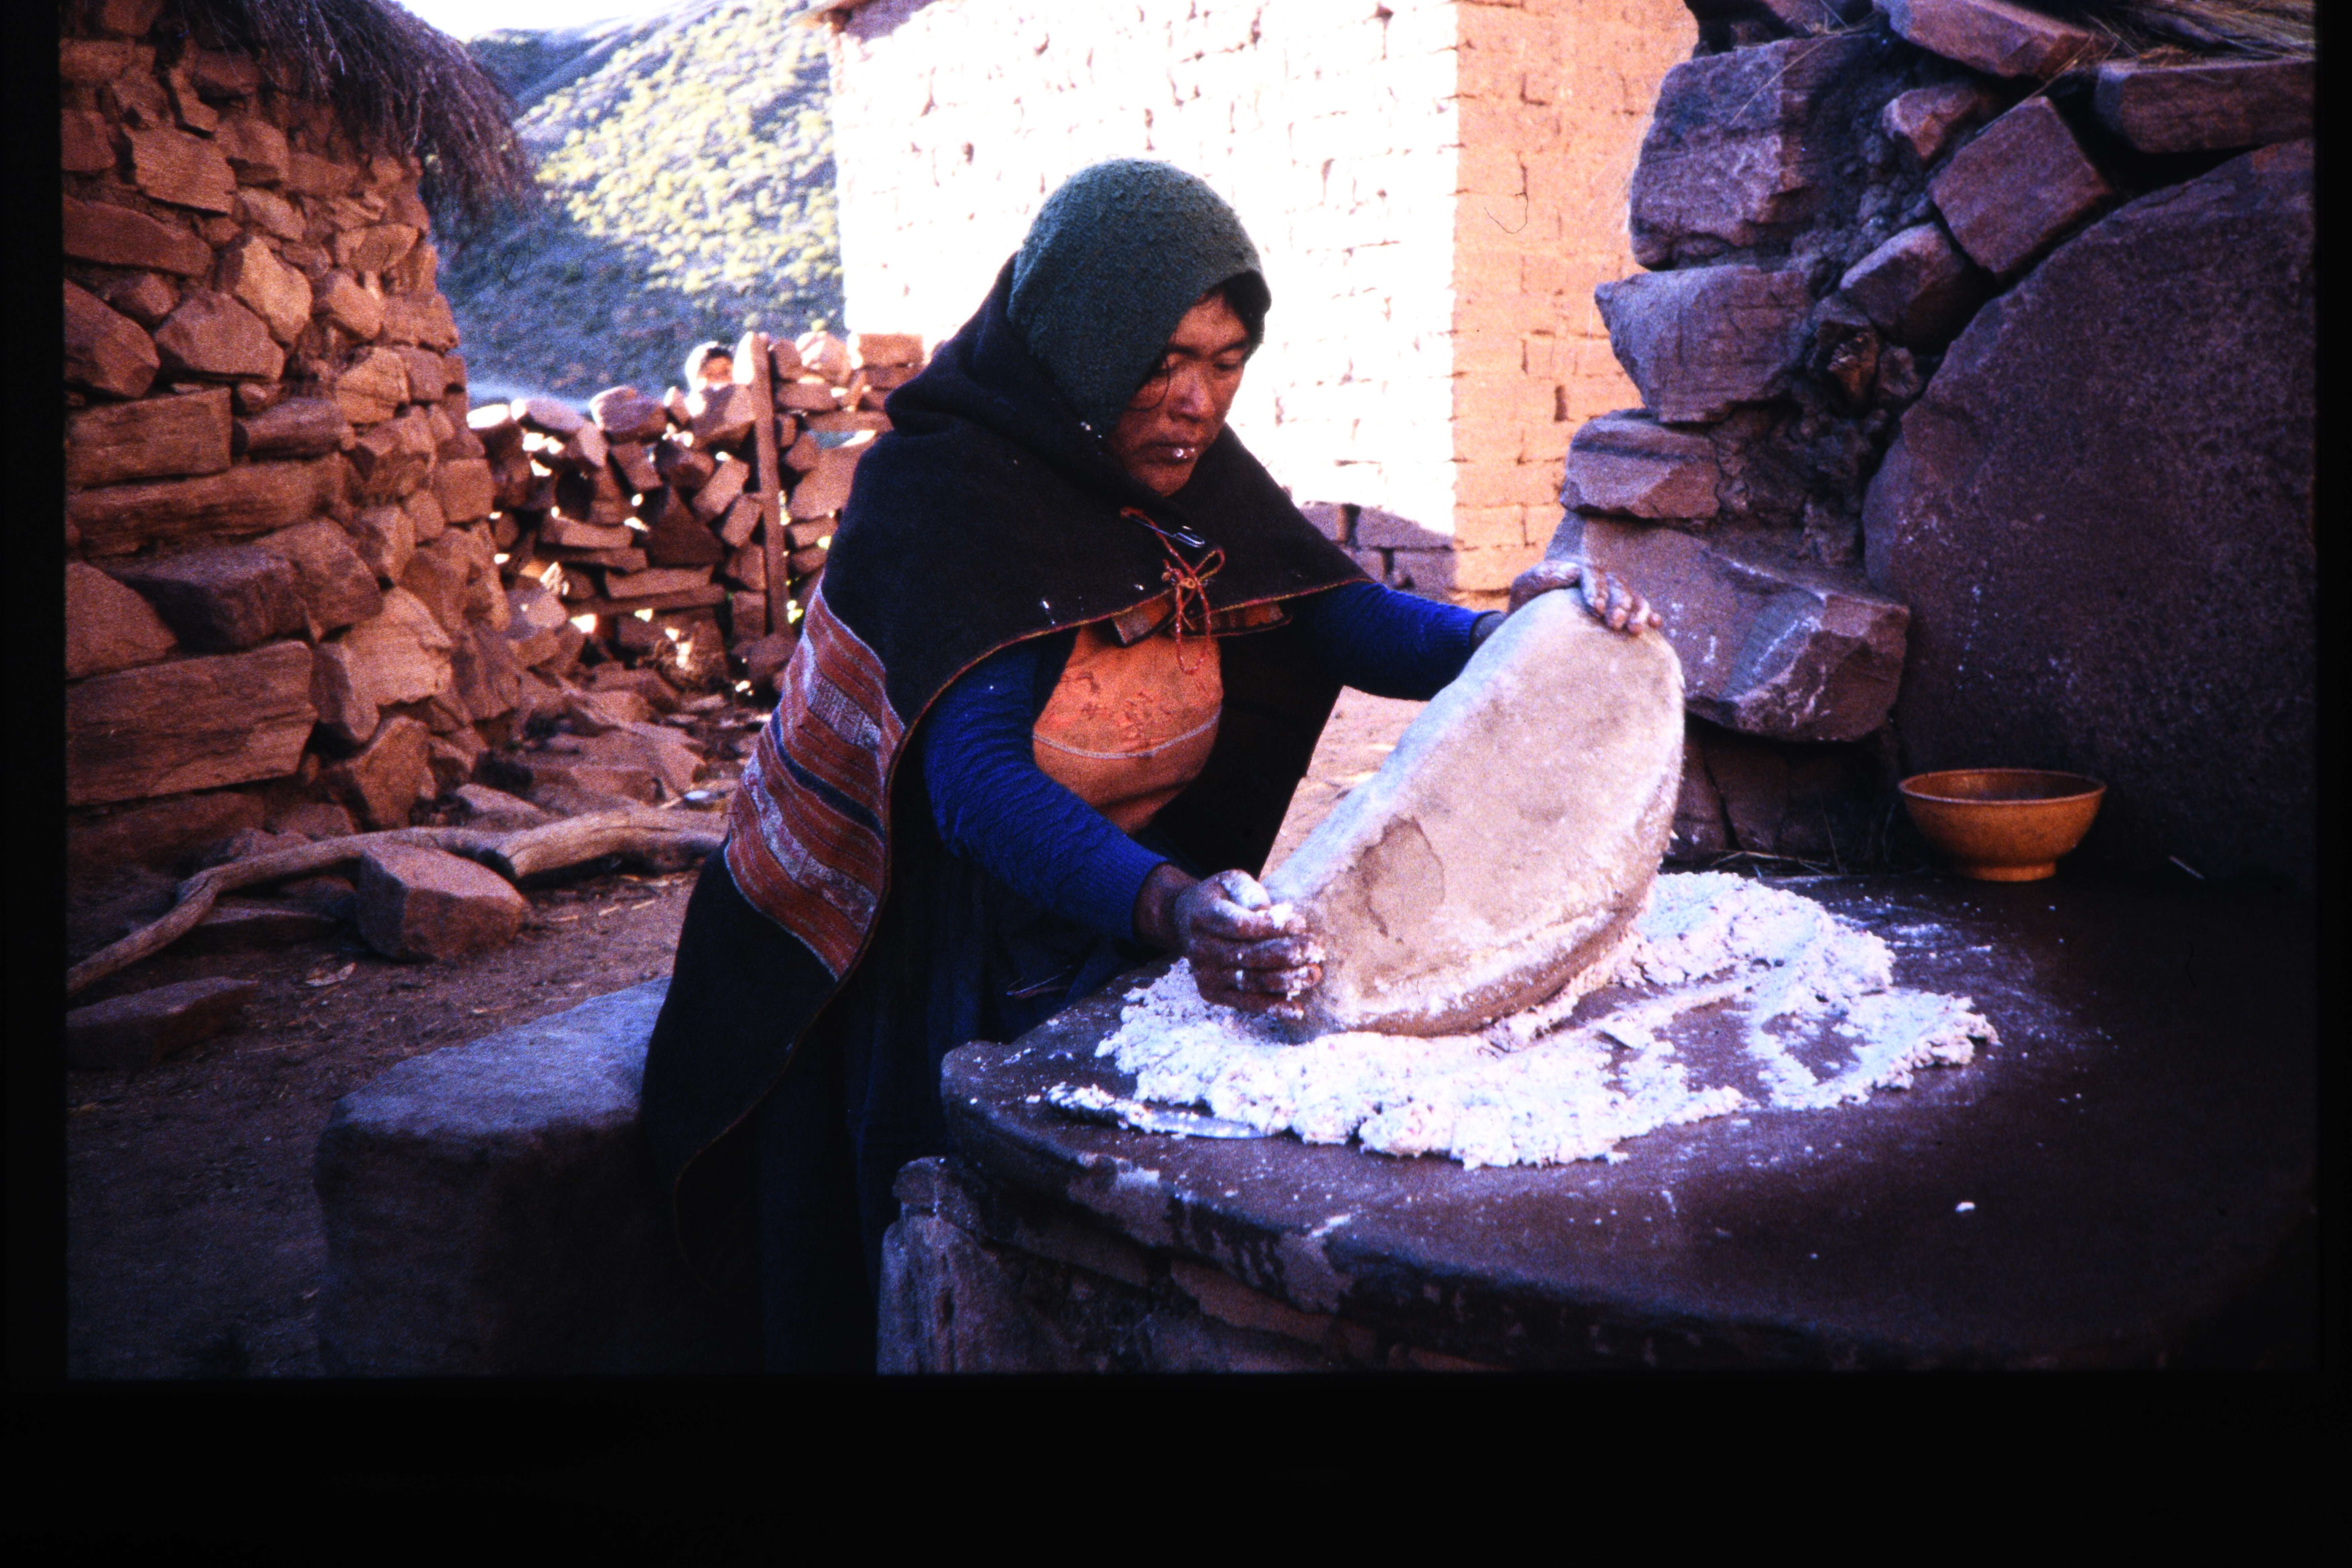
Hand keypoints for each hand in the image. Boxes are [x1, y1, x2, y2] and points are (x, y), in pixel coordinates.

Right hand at [1134, 864, 1322, 1018]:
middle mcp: (1201, 949)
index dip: (1273, 928)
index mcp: (1205, 917)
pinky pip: (1246, 1002)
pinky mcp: (1211, 992)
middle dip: (1288, 954)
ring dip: (1286, 981)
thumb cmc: (1220, 898)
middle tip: (1316, 950)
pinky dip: (1272, 1007)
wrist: (1185, 921)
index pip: (1242, 927)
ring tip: (1314, 974)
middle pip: (1250, 956)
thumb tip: (1270, 915)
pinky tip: (1297, 1009)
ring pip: (1252, 981)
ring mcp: (1205, 974)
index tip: (1301, 923)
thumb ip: (1250, 893)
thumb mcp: (1231, 882)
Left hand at [1505, 558, 1661, 634]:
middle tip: (1614, 625)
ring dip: (1637, 610)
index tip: (1595, 609)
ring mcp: (1611, 595)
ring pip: (1632, 596)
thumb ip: (1540, 577)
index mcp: (1576, 570)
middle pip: (1616, 585)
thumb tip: (1571, 571)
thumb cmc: (1525, 607)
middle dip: (1619, 603)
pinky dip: (1649, 614)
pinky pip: (1639, 609)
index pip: (1591, 574)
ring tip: (1635, 630)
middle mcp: (1597, 579)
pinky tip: (1656, 625)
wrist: (1529, 628)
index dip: (1596, 590)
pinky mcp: (1620, 611)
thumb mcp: (1523, 590)